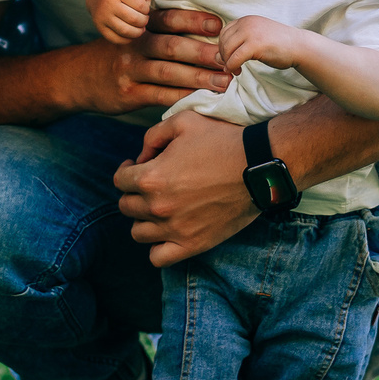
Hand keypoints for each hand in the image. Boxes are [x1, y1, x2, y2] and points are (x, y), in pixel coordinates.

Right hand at [69, 7, 230, 114]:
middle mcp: (133, 45)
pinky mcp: (127, 93)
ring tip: (223, 82)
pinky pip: (158, 95)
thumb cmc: (120, 54)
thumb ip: (161, 30)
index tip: (218, 26)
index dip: (193, 20)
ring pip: (167, 72)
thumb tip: (207, 31)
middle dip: (203, 52)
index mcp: (139, 27)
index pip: (168, 19)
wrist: (80, 76)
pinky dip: (180, 96)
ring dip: (198, 77)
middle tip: (229, 59)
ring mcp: (129, 70)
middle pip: (171, 46)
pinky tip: (200, 97)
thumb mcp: (133, 34)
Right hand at [88, 0, 154, 42]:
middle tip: (144, 18)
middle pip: (134, 19)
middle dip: (144, 21)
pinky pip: (116, 39)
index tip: (144, 8)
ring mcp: (102, 17)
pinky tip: (131, 33)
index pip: (141, 6)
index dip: (147, 9)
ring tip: (140, 27)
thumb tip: (147, 5)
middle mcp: (108, 3)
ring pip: (126, 31)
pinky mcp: (99, 27)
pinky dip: (127, 39)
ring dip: (138, 32)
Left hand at [115, 111, 259, 265]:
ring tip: (158, 209)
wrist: (259, 168)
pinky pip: (158, 258)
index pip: (119, 180)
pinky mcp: (192, 245)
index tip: (138, 166)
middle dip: (134, 193)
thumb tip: (141, 156)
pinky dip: (157, 247)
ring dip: (143, 219)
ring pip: (138, 232)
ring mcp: (174, 229)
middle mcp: (158, 206)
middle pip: (126, 206)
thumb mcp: (184, 121)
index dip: (127, 170)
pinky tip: (166, 233)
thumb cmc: (223, 141)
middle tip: (150, 185)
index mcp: (151, 177)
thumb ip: (153, 135)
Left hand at [217, 14, 307, 76]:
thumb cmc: (279, 45)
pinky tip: (237, 72)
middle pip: (223, 41)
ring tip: (236, 70)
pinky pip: (235, 58)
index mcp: (247, 20)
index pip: (224, 33)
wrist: (300, 47)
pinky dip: (232, 67)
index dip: (224, 47)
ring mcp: (251, 32)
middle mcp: (247, 23)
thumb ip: (239, 43)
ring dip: (228, 62)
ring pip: (227, 50)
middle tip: (232, 66)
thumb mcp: (257, 38)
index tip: (231, 58)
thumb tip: (217, 57)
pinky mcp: (255, 44)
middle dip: (224, 56)